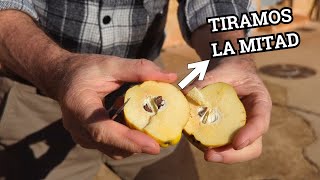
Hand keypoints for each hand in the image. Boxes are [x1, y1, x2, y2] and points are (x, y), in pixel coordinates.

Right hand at [53, 53, 176, 159]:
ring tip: (148, 125)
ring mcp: (82, 137)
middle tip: (163, 136)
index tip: (153, 146)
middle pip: (111, 146)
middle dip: (138, 144)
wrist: (64, 78)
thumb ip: (139, 69)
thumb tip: (170, 77)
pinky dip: (127, 140)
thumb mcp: (110, 64)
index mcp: (79, 106)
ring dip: (134, 142)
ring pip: (113, 150)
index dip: (128, 140)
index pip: (103, 130)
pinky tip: (135, 125)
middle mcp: (77, 128)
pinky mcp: (89, 140)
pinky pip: (111, 147)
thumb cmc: (85, 70)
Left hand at [184, 56, 271, 163]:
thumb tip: (185, 93)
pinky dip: (211, 147)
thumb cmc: (229, 70)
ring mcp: (242, 129)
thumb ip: (205, 80)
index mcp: (259, 102)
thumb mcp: (220, 70)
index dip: (250, 134)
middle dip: (232, 155)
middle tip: (210, 155)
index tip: (236, 143)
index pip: (261, 122)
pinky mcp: (227, 132)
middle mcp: (253, 120)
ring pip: (238, 151)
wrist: (230, 72)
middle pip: (253, 147)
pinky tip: (196, 141)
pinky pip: (223, 145)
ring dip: (221, 155)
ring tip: (203, 152)